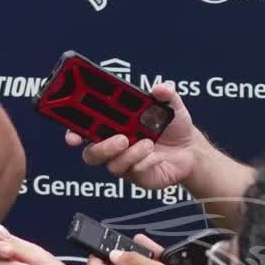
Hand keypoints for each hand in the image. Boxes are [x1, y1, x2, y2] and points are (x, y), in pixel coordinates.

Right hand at [65, 82, 201, 188]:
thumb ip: (166, 93)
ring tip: (149, 144)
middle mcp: (113, 145)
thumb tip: (160, 88)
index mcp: (112, 125)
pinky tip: (158, 156)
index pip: (84, 130)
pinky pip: (134, 172)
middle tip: (122, 139)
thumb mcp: (172, 105)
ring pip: (112, 165)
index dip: (73, 134)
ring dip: (130, 154)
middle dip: (102, 148)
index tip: (73, 137)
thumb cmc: (173, 126)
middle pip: (91, 153)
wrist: (192, 149)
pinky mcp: (137, 176)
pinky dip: (147, 162)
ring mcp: (124, 163)